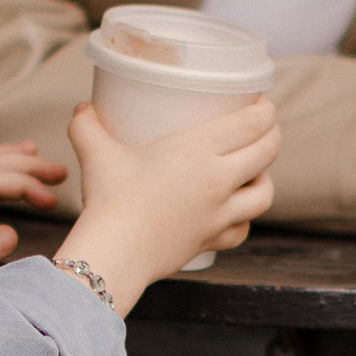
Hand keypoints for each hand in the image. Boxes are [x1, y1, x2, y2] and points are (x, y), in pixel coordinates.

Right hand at [63, 95, 279, 312]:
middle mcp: (218, 179)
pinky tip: (235, 214)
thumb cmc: (109, 200)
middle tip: (263, 127)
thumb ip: (87, 125)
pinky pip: (243, 229)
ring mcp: (219, 213)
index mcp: (198, 149)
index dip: (266, 109)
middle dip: (272, 134)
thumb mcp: (96, 153)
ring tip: (255, 170)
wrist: (114, 253)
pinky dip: (244, 219)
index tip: (260, 103)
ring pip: (265, 193)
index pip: (253, 122)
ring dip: (265, 178)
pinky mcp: (212, 240)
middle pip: (267, 151)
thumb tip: (83, 107)